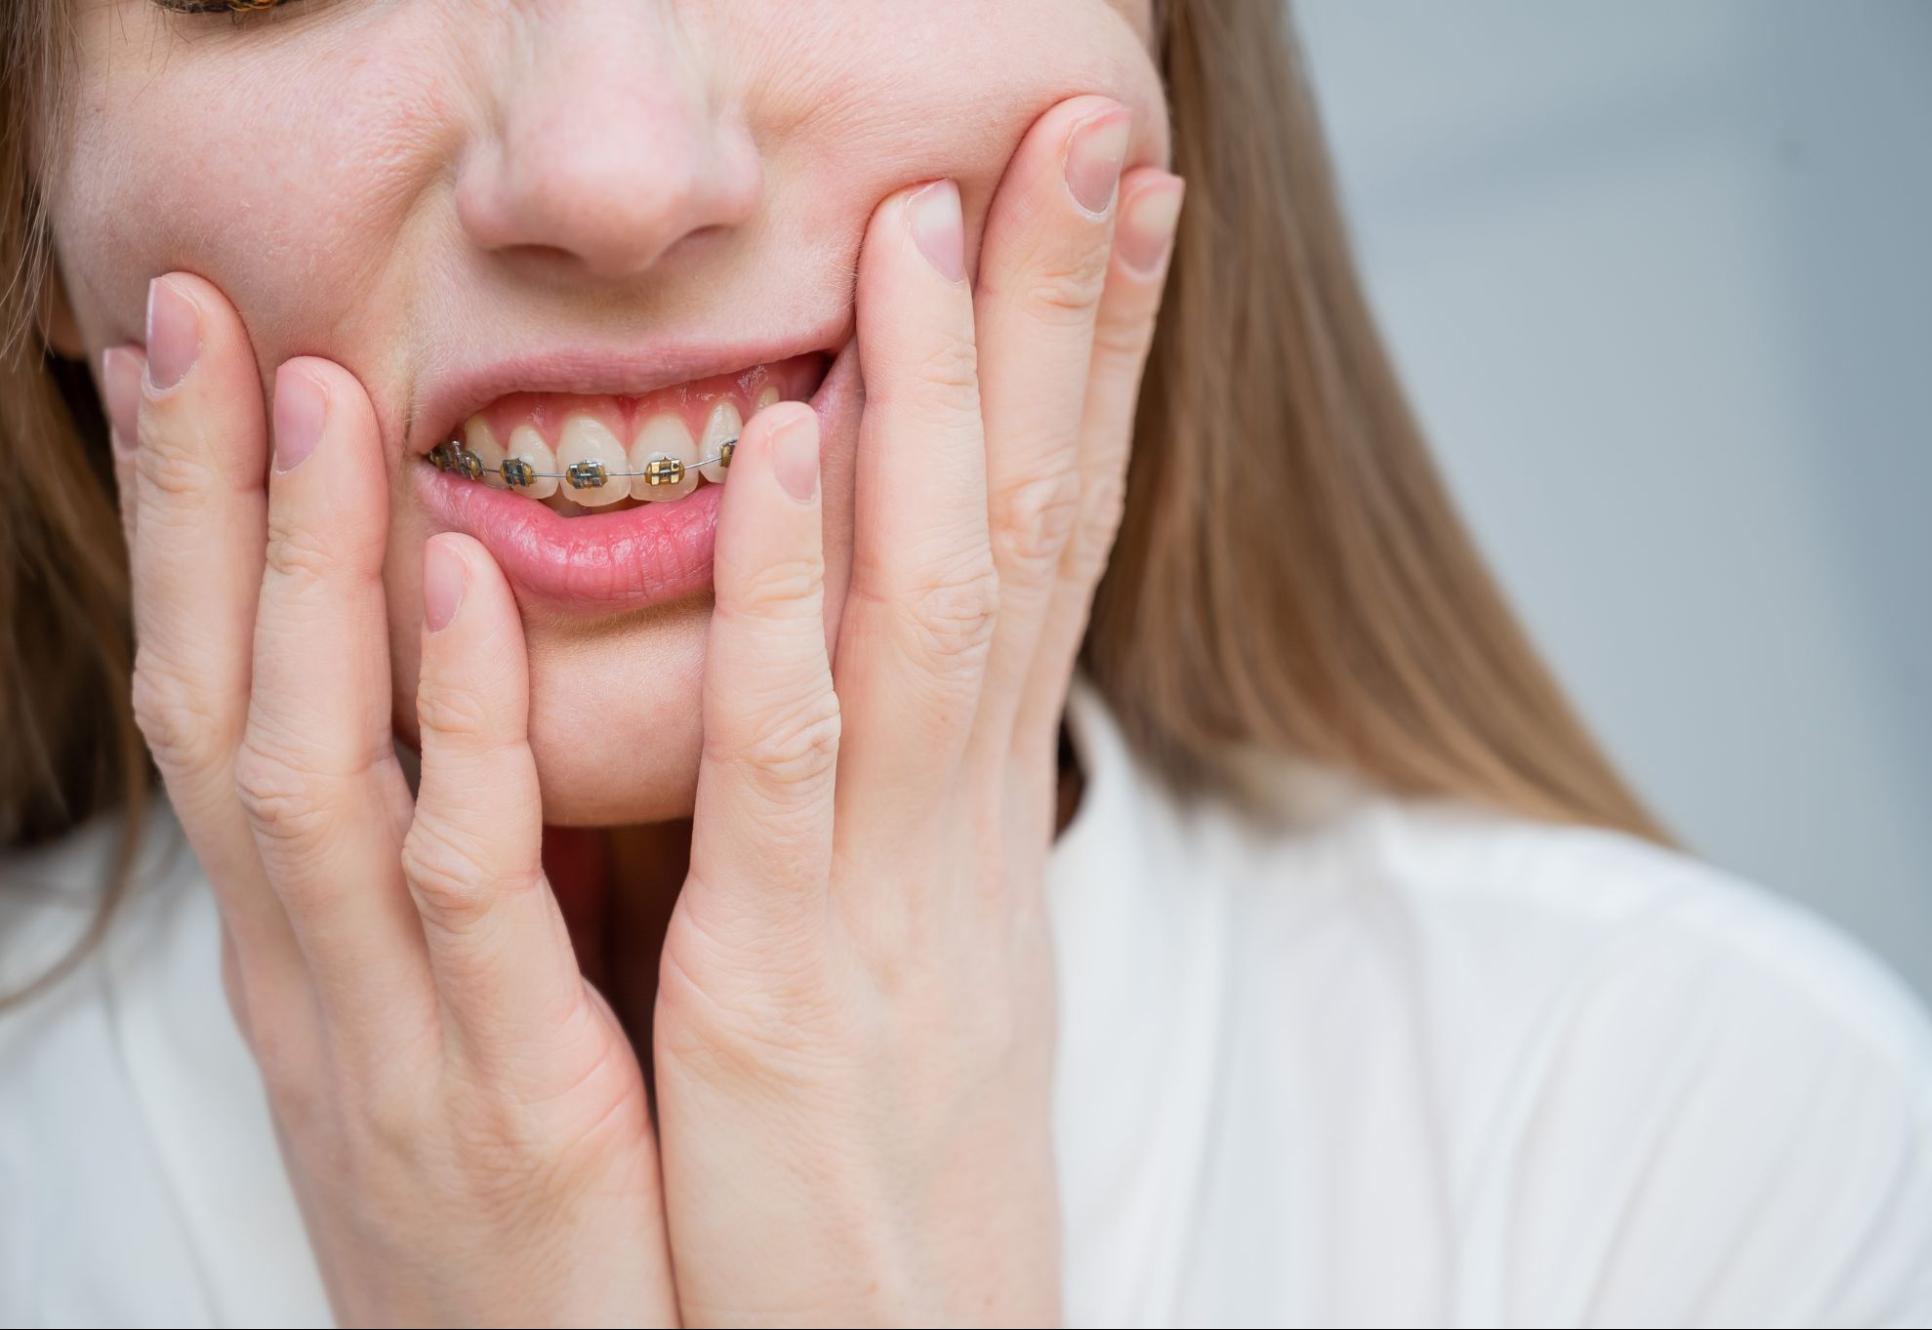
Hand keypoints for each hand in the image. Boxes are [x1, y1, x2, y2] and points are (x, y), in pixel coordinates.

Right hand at [101, 282, 674, 1326]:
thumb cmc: (526, 1206)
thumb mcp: (465, 1021)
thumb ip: (468, 870)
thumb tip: (495, 706)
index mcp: (313, 950)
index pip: (229, 702)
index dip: (203, 537)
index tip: (199, 370)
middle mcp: (314, 975)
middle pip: (225, 701)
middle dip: (207, 513)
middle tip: (192, 316)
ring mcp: (389, 1036)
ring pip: (311, 770)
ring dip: (302, 578)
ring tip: (321, 393)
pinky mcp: (506, 1100)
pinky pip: (466, 890)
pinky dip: (454, 732)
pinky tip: (456, 590)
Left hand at [654, 95, 1182, 1324]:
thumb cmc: (887, 1161)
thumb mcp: (905, 945)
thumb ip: (885, 794)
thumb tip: (866, 659)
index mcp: (977, 804)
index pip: (1048, 536)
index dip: (1088, 362)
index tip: (1113, 205)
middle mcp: (964, 815)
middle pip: (1026, 521)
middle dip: (1060, 316)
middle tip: (1090, 128)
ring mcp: (894, 885)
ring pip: (934, 601)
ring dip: (941, 397)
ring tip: (944, 212)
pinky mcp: (798, 978)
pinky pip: (796, 761)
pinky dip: (793, 594)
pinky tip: (791, 443)